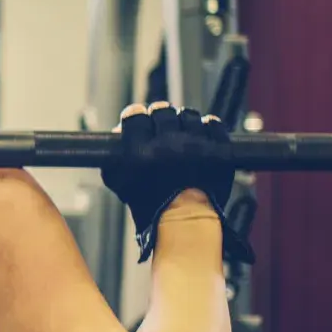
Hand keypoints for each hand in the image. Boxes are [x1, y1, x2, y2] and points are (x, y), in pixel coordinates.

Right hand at [100, 101, 253, 263]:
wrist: (185, 221)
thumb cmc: (150, 205)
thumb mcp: (120, 183)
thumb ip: (112, 157)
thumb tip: (117, 131)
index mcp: (141, 152)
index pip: (135, 115)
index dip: (136, 116)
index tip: (140, 120)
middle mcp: (168, 145)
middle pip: (162, 111)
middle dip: (160, 117)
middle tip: (161, 127)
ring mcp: (197, 146)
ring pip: (189, 115)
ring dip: (184, 121)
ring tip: (182, 133)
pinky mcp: (219, 150)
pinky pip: (214, 124)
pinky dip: (208, 127)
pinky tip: (201, 136)